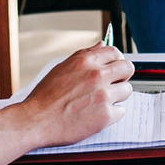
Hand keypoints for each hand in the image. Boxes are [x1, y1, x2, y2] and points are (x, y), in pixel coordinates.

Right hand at [16, 45, 132, 146]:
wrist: (36, 120)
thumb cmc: (46, 96)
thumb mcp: (62, 68)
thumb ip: (85, 55)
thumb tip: (102, 44)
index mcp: (86, 61)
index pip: (115, 52)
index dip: (115, 61)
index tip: (113, 69)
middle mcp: (97, 75)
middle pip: (127, 68)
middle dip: (122, 76)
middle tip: (113, 85)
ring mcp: (103, 95)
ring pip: (127, 90)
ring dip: (117, 96)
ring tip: (99, 102)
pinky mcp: (106, 115)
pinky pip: (121, 111)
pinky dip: (111, 114)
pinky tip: (95, 115)